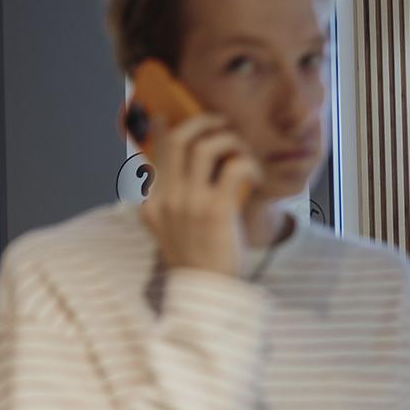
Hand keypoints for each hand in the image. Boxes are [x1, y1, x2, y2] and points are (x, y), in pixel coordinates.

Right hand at [140, 114, 261, 276]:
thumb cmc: (198, 260)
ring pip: (206, 147)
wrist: (207, 294)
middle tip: (222, 125)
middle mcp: (167, 199)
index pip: (156, 152)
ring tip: (242, 150)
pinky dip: (248, 164)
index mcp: (154, 204)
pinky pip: (234, 167)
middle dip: (203, 123)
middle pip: (179, 140)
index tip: (174, 116)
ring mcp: (190, 203)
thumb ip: (172, 203)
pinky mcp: (216, 210)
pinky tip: (256, 176)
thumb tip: (180, 172)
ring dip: (230, 140)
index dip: (167, 128)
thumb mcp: (172, 231)